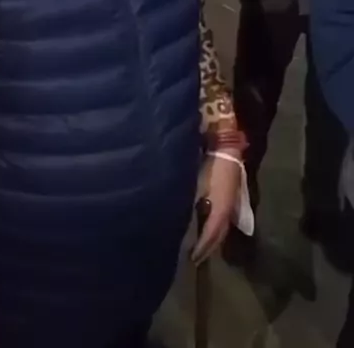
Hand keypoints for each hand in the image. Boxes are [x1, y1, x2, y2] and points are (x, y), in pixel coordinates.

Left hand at [188, 150, 241, 265]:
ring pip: (221, 229)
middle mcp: (227, 210)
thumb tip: (174, 215)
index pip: (211, 233)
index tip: (191, 258)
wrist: (224, 145)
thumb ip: (187, 199)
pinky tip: (204, 231)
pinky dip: (213, 229)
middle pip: (218, 235)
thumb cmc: (208, 162)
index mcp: (221, 207)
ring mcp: (230, 205)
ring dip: (212, 240)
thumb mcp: (194, 181)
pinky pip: (221, 220)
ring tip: (199, 250)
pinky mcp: (229, 199)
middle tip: (194, 259)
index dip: (202, 247)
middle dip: (207, 248)